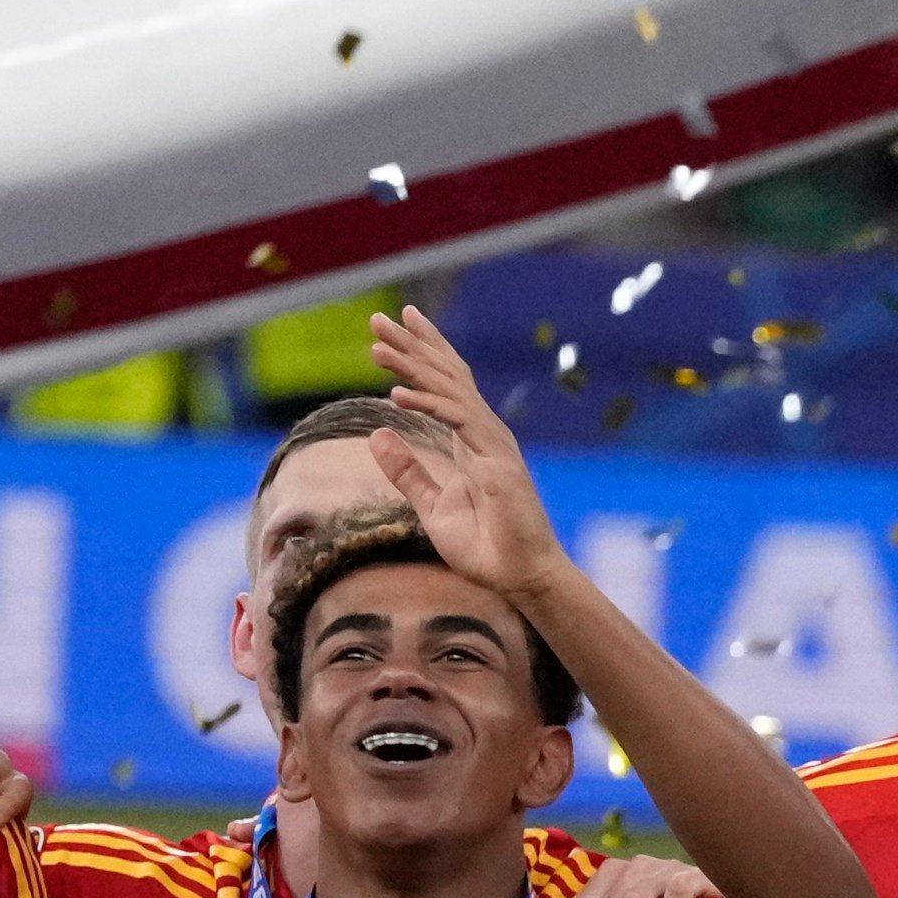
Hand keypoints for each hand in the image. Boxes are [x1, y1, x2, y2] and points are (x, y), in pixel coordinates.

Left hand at [364, 304, 568, 598]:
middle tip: (379, 319)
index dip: (424, 352)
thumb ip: (407, 470)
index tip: (396, 325)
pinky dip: (427, 405)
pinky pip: (458, 421)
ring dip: (412, 367)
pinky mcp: (497, 460)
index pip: (447, 385)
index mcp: (472, 441)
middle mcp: (486, 434)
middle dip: (412, 345)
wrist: (520, 578)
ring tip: (378, 348)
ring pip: (449, 391)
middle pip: (447, 376)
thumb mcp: (432, 505)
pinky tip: (396, 396)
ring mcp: (494, 444)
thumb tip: (377, 434)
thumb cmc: (486, 548)